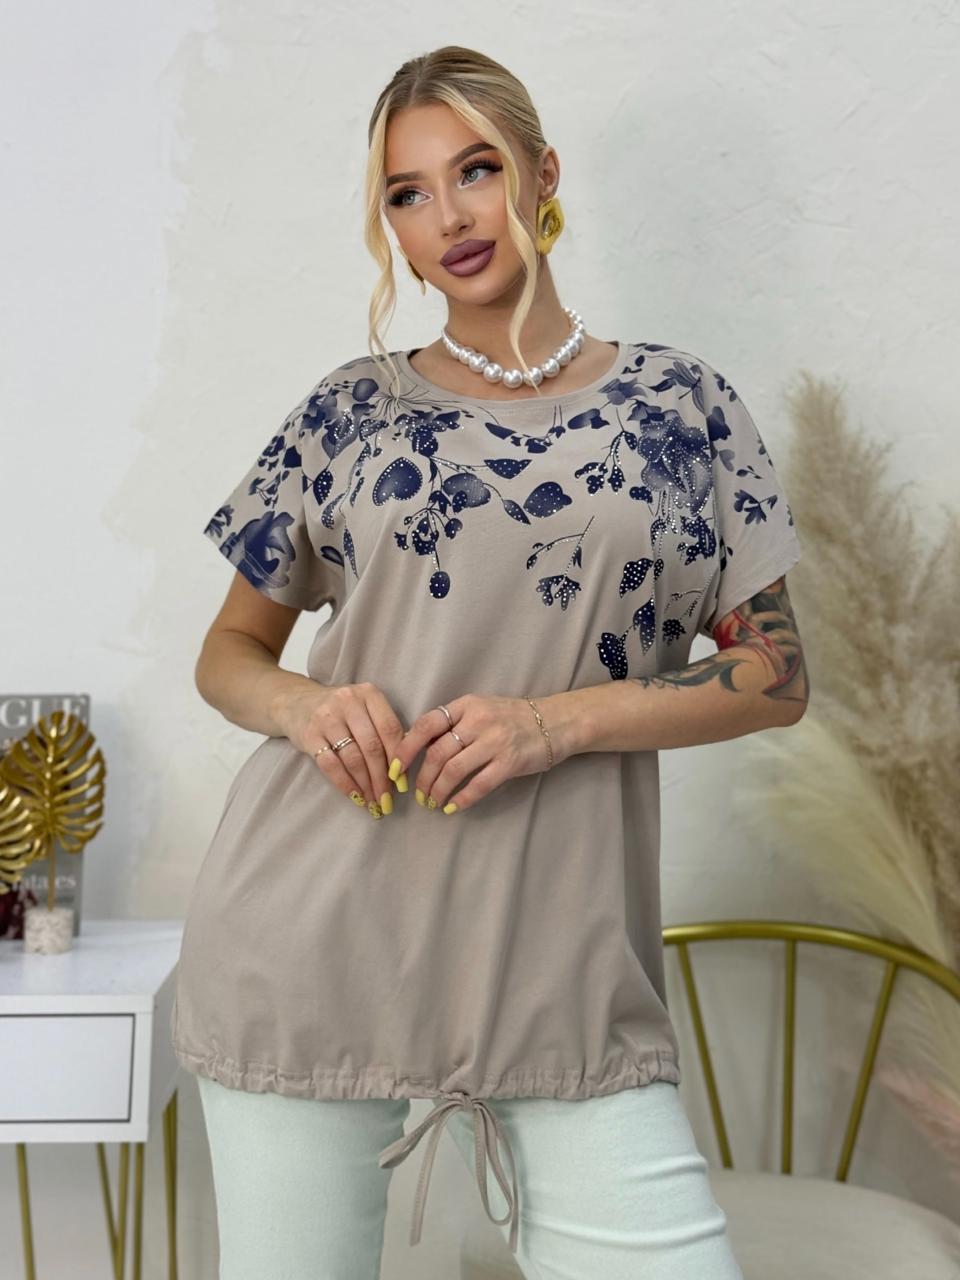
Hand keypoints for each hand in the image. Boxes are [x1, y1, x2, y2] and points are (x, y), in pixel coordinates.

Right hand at [282, 681, 406, 814]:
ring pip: (353, 758)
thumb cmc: (340, 711)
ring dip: (365, 784)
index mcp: (368, 694)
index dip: (399, 759)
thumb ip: (383, 729)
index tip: (402, 783)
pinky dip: (345, 784)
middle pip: (373, 747)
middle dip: (382, 779)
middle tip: (387, 800)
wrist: (295, 701)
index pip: (390, 729)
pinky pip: (330, 765)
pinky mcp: (309, 735)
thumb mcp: (364, 708)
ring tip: (373, 801)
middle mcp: (348, 701)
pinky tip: (354, 796)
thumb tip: (402, 769)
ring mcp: (326, 717)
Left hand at [390, 693, 552, 814]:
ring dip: (438, 791)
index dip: (406, 749)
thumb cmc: (511, 717)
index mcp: (467, 705)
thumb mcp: (480, 709)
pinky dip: (461, 799)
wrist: (554, 722)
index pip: (426, 725)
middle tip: (418, 795)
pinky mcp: (510, 763)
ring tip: (432, 802)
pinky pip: (478, 785)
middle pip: (437, 754)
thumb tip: (417, 748)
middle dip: (422, 778)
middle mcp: (479, 721)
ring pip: (454, 771)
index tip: (395, 769)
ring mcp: (495, 742)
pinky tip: (452, 807)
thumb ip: (453, 724)